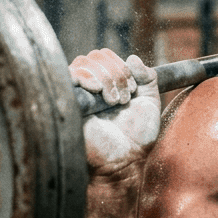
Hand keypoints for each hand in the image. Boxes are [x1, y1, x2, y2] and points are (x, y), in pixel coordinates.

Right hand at [70, 50, 160, 173]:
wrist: (125, 161)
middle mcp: (89, 86)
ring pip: (83, 63)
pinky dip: (84, 76)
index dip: (121, 65)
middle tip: (123, 99)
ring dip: (105, 77)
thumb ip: (148, 77)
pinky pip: (68, 76)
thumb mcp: (149, 101)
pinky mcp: (67, 103)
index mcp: (106, 83)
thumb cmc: (136, 137)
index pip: (105, 55)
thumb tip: (132, 58)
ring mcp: (77, 94)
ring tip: (114, 101)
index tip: (132, 89)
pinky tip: (97, 89)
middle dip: (115, 72)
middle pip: (95, 56)